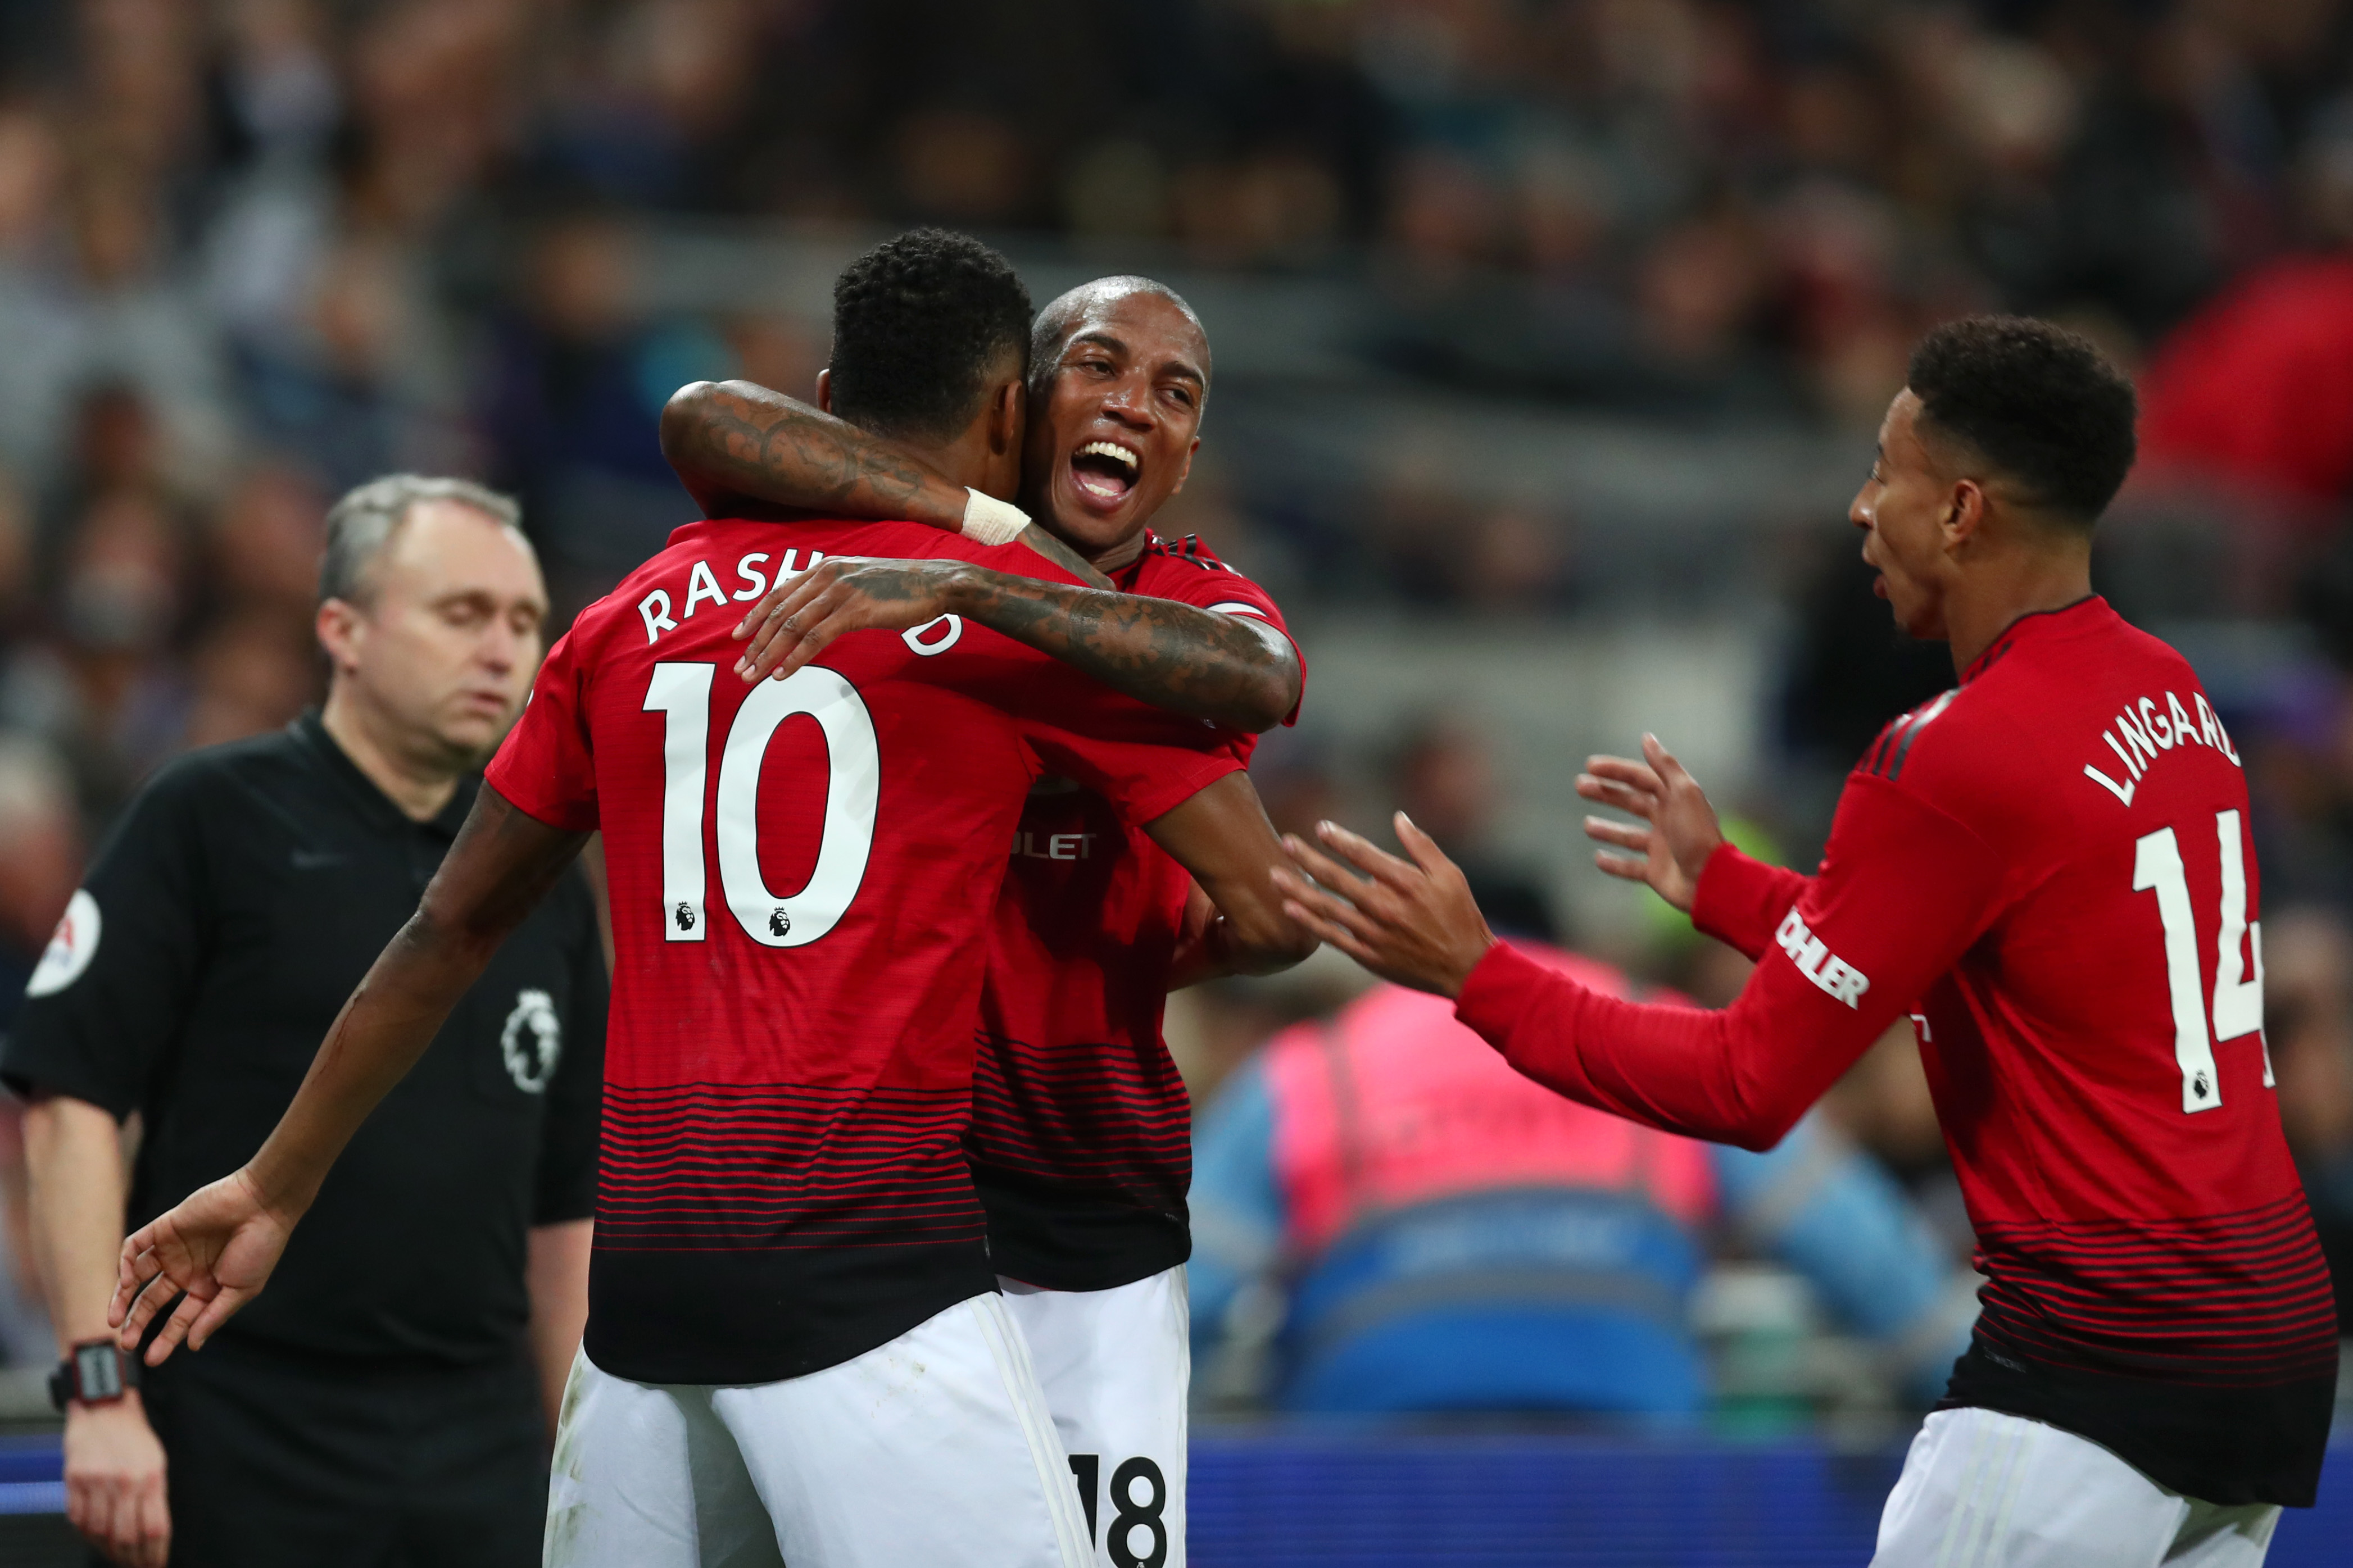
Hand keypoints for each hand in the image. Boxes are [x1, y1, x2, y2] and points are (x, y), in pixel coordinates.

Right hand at [63, 1393, 168, 1566]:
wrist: (105, 1407)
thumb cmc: (134, 1435)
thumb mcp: (157, 1461)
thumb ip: (155, 1496)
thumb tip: (154, 1534)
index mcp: (152, 1476)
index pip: (155, 1528)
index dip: (156, 1554)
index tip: (156, 1564)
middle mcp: (125, 1481)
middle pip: (126, 1536)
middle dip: (132, 1559)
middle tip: (136, 1566)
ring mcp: (96, 1482)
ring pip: (99, 1532)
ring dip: (108, 1551)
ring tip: (116, 1556)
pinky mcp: (74, 1481)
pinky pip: (77, 1520)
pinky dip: (86, 1535)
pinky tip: (95, 1538)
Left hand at [111, 1169, 292, 1364]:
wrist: (263, 1204)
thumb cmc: (260, 1247)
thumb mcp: (241, 1290)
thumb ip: (213, 1316)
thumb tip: (192, 1345)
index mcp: (206, 1287)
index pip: (178, 1318)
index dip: (166, 1339)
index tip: (152, 1359)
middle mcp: (186, 1270)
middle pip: (151, 1301)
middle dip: (137, 1323)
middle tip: (125, 1344)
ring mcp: (173, 1249)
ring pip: (136, 1278)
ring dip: (121, 1299)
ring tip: (114, 1320)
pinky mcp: (164, 1228)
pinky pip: (135, 1247)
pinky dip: (125, 1264)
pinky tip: (126, 1281)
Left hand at [731, 557, 973, 681]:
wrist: (936, 583)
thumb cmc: (902, 587)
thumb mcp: (860, 582)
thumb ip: (835, 593)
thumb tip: (816, 614)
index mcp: (825, 568)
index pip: (779, 593)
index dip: (756, 615)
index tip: (738, 636)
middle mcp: (826, 576)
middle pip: (780, 612)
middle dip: (756, 643)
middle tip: (740, 668)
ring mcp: (840, 592)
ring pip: (792, 626)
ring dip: (769, 654)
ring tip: (754, 676)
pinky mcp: (855, 610)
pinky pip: (815, 637)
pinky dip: (796, 657)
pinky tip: (783, 673)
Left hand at [1270, 814, 1494, 997]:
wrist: (1466, 968)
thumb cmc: (1460, 916)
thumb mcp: (1450, 874)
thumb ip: (1422, 845)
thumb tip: (1398, 817)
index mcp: (1407, 884)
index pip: (1364, 855)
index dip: (1339, 839)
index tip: (1320, 827)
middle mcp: (1386, 908)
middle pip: (1338, 879)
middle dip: (1308, 859)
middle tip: (1286, 842)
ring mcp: (1375, 934)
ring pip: (1328, 908)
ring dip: (1298, 889)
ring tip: (1274, 874)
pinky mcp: (1368, 956)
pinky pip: (1332, 937)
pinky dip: (1309, 923)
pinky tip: (1289, 908)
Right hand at [1575, 734, 1722, 913]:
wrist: (1710, 879)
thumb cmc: (1696, 833)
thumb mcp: (1683, 792)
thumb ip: (1664, 765)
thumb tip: (1646, 737)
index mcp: (1675, 799)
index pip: (1641, 778)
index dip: (1616, 770)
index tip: (1590, 766)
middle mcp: (1668, 821)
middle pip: (1632, 803)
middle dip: (1606, 793)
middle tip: (1580, 786)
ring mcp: (1661, 848)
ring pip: (1629, 835)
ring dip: (1608, 829)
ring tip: (1587, 824)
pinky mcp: (1656, 873)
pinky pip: (1631, 867)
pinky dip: (1614, 864)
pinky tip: (1598, 859)